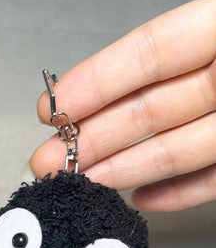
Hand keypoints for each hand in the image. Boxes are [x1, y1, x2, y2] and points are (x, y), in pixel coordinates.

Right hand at [32, 0, 215, 210]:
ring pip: (177, 146)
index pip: (152, 51)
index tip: (51, 108)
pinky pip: (213, 178)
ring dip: (122, 168)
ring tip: (80, 183)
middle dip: (93, 135)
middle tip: (48, 160)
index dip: (97, 79)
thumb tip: (118, 87)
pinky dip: (178, 192)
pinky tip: (142, 198)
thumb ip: (180, 49)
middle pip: (151, 106)